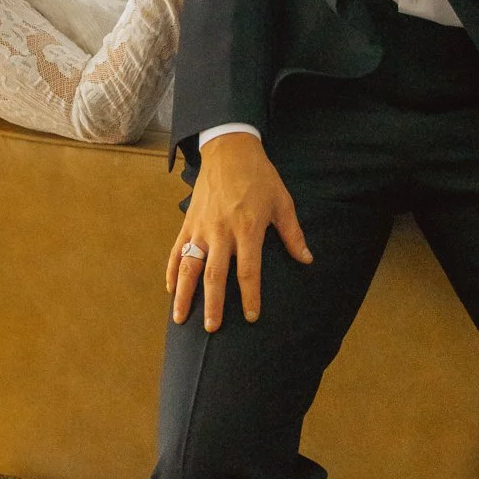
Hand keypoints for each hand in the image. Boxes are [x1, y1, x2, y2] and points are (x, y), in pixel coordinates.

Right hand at [167, 132, 310, 330]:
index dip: (250, 296)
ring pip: (189, 266)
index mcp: (247, 229)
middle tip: (211, 328)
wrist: (229, 149)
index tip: (250, 317)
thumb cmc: (259, 176)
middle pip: (214, 275)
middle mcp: (221, 232)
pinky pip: (176, 250)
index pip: (248, 271)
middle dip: (212, 304)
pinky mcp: (188, 222)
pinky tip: (171, 289)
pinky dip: (171, 271)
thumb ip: (292, 234)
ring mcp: (201, 228)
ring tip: (180, 318)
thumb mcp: (282, 201)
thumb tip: (307, 259)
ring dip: (184, 294)